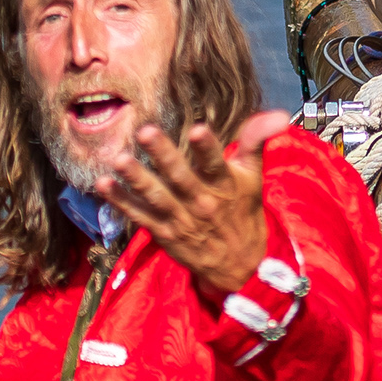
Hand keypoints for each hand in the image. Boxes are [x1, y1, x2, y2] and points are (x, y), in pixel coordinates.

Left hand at [106, 113, 292, 298]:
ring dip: (137, 179)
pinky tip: (102, 185)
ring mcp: (180, 220)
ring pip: (157, 197)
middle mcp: (202, 203)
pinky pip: (139, 216)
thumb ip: (256, 140)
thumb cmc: (242, 211)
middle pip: (181, 177)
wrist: (239, 266)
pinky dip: (121, 202)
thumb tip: (279, 114)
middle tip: (145, 131)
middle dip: (163, 155)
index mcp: (225, 185)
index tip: (198, 129)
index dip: (207, 148)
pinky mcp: (164, 233)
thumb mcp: (253, 176)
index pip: (216, 164)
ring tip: (119, 160)